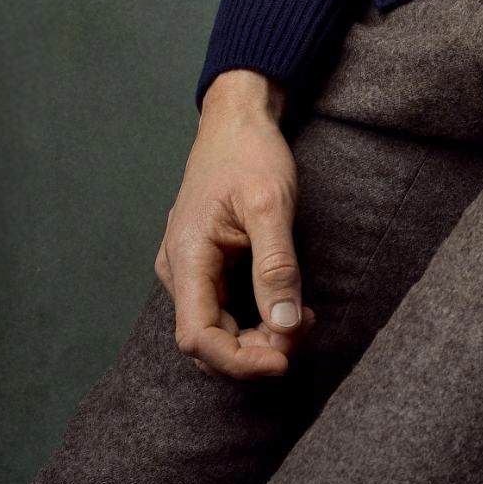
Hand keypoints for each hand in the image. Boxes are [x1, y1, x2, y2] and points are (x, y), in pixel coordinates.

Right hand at [159, 71, 307, 378]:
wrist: (236, 121)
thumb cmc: (249, 154)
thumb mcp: (270, 205)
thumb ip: (276, 267)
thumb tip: (284, 325)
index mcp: (186, 257)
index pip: (198, 337)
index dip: (239, 361)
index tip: (284, 360)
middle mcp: (179, 271)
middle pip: (208, 342)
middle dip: (256, 351)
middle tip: (303, 329)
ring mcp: (189, 271)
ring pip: (218, 331)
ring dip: (259, 339)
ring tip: (301, 317)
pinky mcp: (206, 269)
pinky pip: (225, 312)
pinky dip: (256, 321)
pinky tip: (286, 306)